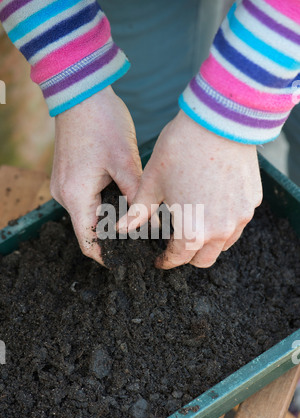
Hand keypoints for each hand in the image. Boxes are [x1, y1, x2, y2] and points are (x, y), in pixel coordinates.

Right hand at [50, 86, 141, 263]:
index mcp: (76, 195)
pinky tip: (123, 198)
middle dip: (114, 236)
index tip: (128, 261)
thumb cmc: (102, 122)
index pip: (88, 241)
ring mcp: (63, 184)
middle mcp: (64, 195)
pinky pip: (85, 199)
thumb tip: (152, 222)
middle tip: (142, 238)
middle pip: (89, 229)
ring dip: (109, 218)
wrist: (80, 92)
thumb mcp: (126, 161)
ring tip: (136, 219)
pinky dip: (103, 204)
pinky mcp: (68, 175)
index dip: (107, 256)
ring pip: (88, 214)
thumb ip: (138, 196)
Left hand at [117, 110, 262, 268]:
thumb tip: (120, 228)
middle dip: (188, 256)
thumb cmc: (180, 150)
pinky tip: (214, 205)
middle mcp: (220, 231)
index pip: (178, 258)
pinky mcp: (253, 201)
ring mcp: (241, 217)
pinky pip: (238, 221)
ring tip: (195, 224)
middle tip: (176, 244)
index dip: (166, 261)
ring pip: (224, 243)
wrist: (219, 120)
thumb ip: (138, 212)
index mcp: (192, 231)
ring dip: (208, 241)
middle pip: (204, 259)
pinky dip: (225, 221)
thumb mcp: (152, 182)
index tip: (160, 258)